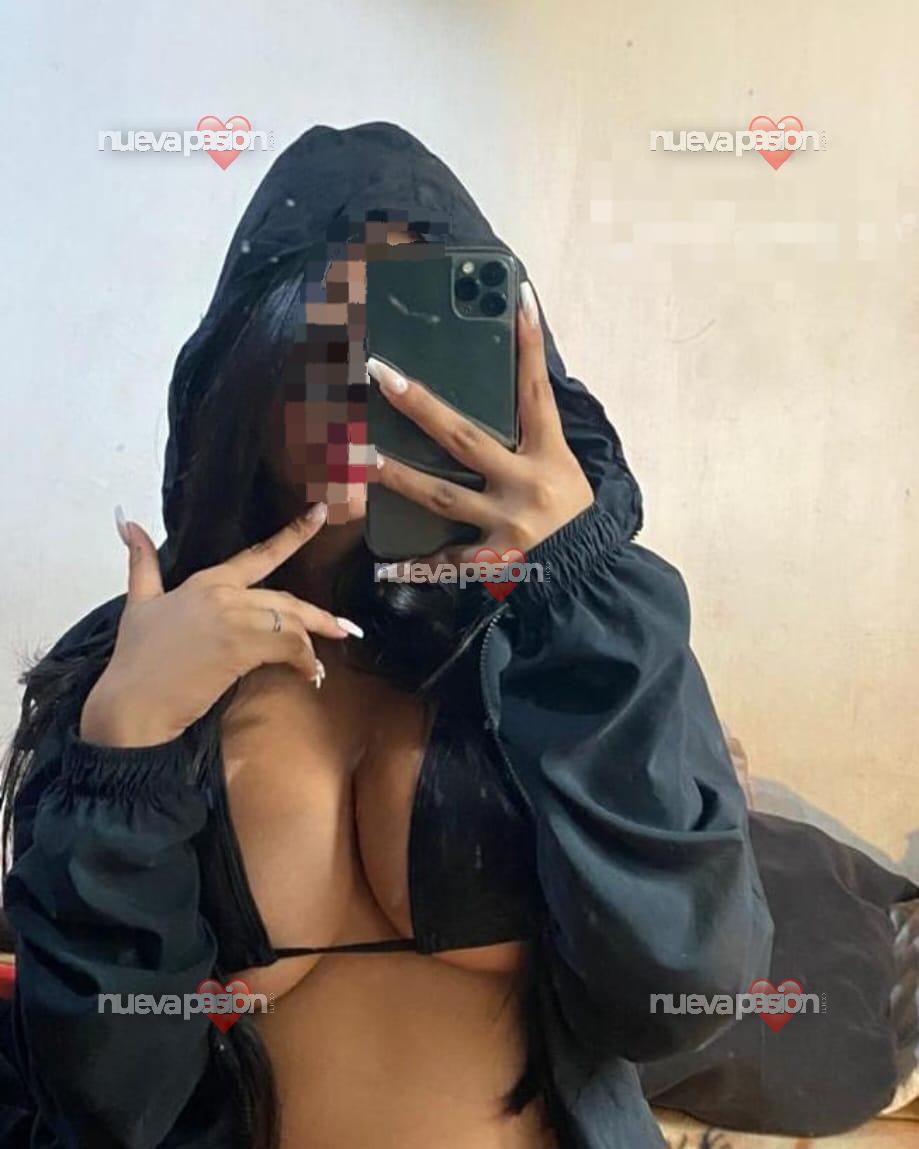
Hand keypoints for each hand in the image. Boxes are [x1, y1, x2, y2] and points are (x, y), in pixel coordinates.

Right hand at [80, 503, 358, 747]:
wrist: (132, 701)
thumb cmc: (135, 658)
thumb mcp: (138, 602)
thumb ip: (141, 561)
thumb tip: (129, 523)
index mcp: (207, 580)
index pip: (260, 553)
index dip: (295, 534)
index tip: (321, 513)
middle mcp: (226, 594)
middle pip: (287, 599)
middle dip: (320, 616)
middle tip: (345, 628)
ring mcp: (235, 620)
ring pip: (292, 623)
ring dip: (311, 645)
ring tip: (319, 666)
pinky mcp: (241, 648)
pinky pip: (288, 648)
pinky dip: (304, 662)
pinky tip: (308, 676)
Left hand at [366, 280, 593, 562]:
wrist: (589, 579)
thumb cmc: (576, 521)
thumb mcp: (567, 473)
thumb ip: (536, 441)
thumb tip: (512, 398)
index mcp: (550, 457)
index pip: (536, 392)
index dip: (530, 344)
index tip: (518, 296)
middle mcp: (526, 485)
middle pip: (464, 437)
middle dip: (421, 405)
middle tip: (383, 375)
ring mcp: (506, 524)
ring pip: (442, 495)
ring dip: (401, 476)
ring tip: (365, 458)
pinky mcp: (492, 562)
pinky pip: (445, 562)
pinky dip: (417, 566)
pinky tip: (384, 566)